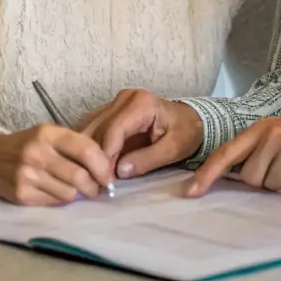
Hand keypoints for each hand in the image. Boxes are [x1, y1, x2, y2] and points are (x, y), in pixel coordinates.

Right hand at [0, 124, 113, 205]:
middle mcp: (37, 153)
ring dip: (78, 194)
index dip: (103, 165)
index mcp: (48, 133)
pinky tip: (57, 192)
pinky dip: (60, 200)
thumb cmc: (25, 145)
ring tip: (78, 190)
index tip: (108, 175)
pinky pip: (53, 202)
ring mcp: (28, 175)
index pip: (86, 149)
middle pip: (79, 176)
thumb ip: (73, 145)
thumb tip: (104, 166)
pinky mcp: (22, 195)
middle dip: (94, 186)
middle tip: (98, 188)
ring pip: (69, 193)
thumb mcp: (47, 135)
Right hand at [79, 88, 203, 179]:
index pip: (114, 130)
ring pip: (92, 128)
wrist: (190, 120)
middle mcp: (125, 98)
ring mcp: (116, 102)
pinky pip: (94, 128)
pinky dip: (92, 147)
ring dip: (91, 153)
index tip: (104, 180)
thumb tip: (119, 172)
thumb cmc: (186, 133)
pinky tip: (94, 164)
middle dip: (95, 157)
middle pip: (99, 129)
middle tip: (97, 182)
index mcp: (142, 103)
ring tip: (95, 176)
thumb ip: (147, 160)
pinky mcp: (111, 110)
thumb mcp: (173, 149)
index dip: (106, 156)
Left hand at [187, 116, 280, 196]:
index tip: (191, 192)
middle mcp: (266, 130)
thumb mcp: (277, 143)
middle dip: (263, 180)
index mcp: (258, 129)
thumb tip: (229, 178)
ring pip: (263, 182)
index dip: (207, 173)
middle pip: (246, 176)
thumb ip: (255, 155)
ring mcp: (280, 138)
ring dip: (278, 182)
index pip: (225, 152)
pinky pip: (280, 182)